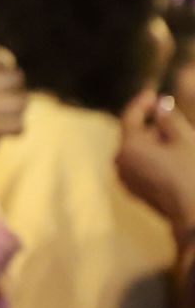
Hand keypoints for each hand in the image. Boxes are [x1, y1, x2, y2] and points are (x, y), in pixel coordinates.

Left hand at [116, 93, 194, 240]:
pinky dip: (156, 158)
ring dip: (157, 143)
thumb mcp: (183, 140)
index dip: (142, 103)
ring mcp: (126, 179)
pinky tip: (176, 159)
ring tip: (180, 143)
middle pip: (136, 136)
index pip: (130, 118)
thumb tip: (160, 105)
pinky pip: (143, 166)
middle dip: (155, 127)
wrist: (193, 214)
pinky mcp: (136, 191)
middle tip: (176, 121)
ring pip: (140, 152)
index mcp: (128, 148)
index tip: (151, 93)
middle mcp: (120, 163)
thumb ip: (169, 119)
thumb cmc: (191, 173)